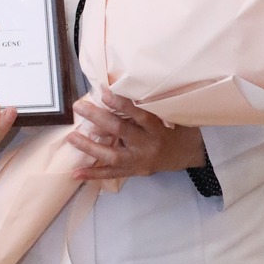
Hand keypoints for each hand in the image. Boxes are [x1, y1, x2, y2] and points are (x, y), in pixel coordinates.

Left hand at [67, 90, 205, 182]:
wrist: (191, 153)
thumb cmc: (177, 127)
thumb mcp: (170, 113)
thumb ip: (150, 105)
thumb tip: (119, 90)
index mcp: (158, 127)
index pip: (139, 114)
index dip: (121, 104)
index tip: (104, 92)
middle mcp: (148, 144)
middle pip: (121, 130)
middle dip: (98, 118)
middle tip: (78, 106)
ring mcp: (140, 160)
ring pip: (112, 155)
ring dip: (90, 147)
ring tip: (71, 137)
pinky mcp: (135, 171)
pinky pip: (112, 174)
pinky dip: (94, 174)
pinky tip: (76, 173)